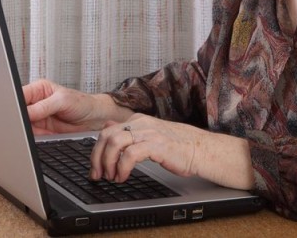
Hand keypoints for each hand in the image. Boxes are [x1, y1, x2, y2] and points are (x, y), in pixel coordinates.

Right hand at [23, 79, 129, 134]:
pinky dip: (28, 138)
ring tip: (23, 131)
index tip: (11, 112)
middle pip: (17, 111)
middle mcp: (35, 103)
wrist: (94, 120)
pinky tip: (31, 138)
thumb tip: (26, 112)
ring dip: (21, 129)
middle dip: (16, 118)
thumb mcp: (63, 101)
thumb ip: (43, 106)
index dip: (13, 104)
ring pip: (21, 125)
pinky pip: (29, 135)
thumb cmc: (82, 103)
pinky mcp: (40, 131)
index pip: (19, 95)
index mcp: (38, 89)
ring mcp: (37, 118)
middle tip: (16, 124)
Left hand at [89, 114, 254, 190]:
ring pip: (115, 143)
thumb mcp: (148, 133)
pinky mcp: (157, 145)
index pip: (106, 130)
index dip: (96, 150)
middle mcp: (141, 123)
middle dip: (97, 158)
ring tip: (112, 177)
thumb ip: (128, 129)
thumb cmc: (176, 145)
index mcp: (137, 120)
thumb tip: (108, 124)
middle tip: (98, 175)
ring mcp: (149, 133)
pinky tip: (124, 177)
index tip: (96, 167)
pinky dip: (122, 168)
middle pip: (106, 136)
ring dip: (108, 163)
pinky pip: (130, 155)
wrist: (200, 149)